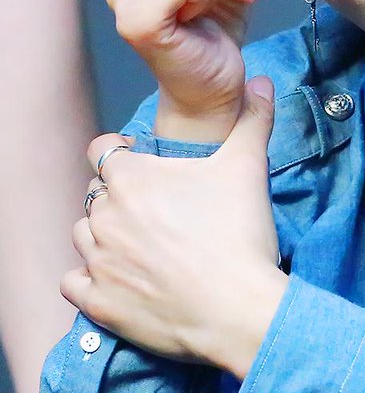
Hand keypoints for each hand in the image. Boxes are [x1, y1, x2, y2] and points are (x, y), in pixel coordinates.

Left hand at [62, 77, 287, 375]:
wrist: (237, 310)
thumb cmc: (240, 235)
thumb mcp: (248, 168)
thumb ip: (252, 120)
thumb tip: (262, 82)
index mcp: (132, 178)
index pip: (102, 149)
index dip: (123, 153)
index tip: (148, 169)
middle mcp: (105, 215)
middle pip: (96, 194)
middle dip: (120, 199)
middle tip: (158, 214)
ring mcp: (98, 260)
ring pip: (83, 235)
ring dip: (104, 236)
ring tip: (141, 246)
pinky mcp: (98, 301)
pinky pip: (73, 282)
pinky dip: (90, 279)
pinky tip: (120, 279)